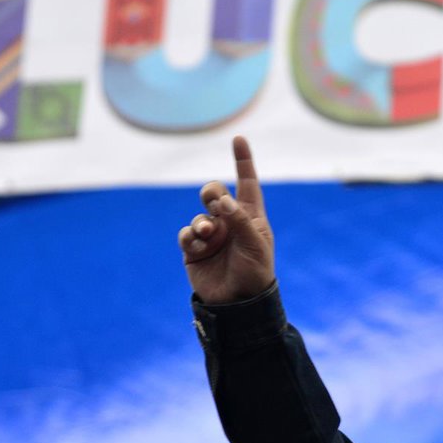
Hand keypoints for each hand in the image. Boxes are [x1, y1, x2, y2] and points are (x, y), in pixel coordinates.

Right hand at [178, 136, 275, 303]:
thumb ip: (240, 219)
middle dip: (211, 192)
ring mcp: (211, 235)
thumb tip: (222, 199)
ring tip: (208, 234)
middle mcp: (229, 222)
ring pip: (199, 214)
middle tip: (215, 202)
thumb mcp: (255, 244)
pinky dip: (190, 236)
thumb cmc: (255, 272)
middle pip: (214, 193)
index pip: (247, 183)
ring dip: (202, 221)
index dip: (243, 161)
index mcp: (250, 216)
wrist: (239, 303)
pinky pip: (187, 234)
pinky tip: (197, 244)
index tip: (238, 139)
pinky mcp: (195, 249)